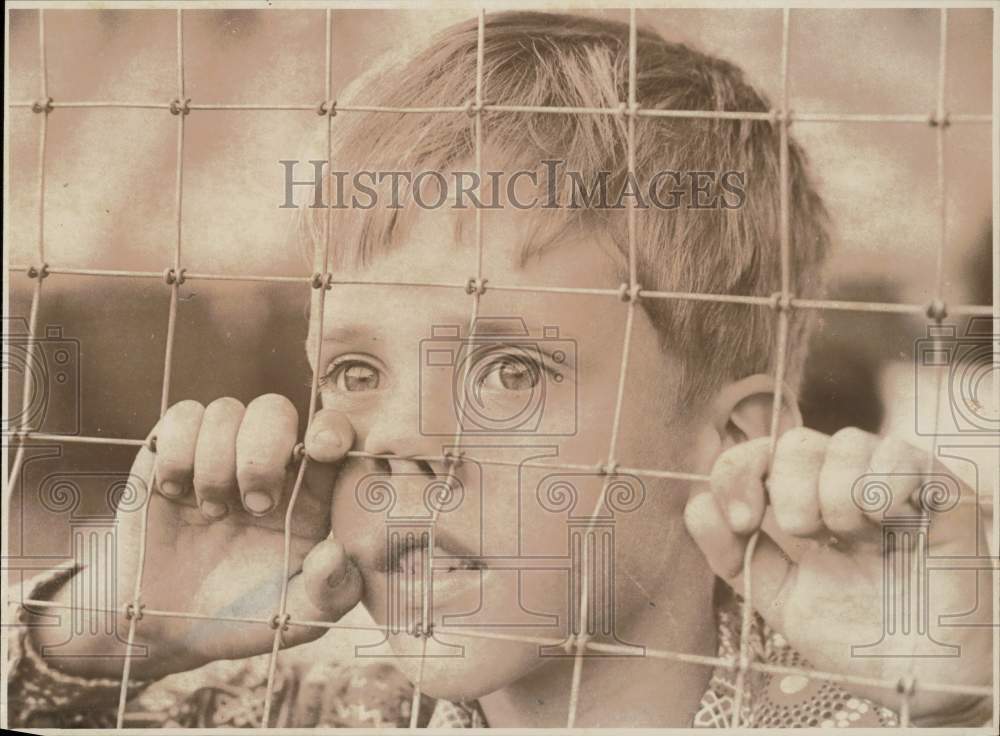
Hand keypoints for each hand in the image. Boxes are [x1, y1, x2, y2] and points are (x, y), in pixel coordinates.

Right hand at [34, 395, 362, 679]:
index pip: (331, 434)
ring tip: (211, 513)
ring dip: (216, 462)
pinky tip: (174, 493)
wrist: (164, 628)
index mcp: (309, 493)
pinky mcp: (171, 455)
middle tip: (255, 506)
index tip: (322, 450)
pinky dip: (178, 450)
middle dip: (264, 452)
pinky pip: (182, 417)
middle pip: (275, 409)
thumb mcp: (297, 620)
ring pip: (227, 410)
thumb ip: (330, 592)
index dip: (332, 429)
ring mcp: (218, 455)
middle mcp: (266, 464)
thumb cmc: (243, 618)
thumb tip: (336, 552)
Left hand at [684, 427, 991, 719]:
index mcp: (802, 504)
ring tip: (855, 538)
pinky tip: (890, 523)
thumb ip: (733, 555)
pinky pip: (900, 453)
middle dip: (788, 488)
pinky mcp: (940, 491)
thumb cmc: (851, 639)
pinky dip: (883, 484)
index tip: (742, 520)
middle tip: (806, 533)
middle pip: (796, 442)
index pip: (758, 455)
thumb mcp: (778, 599)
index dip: (737, 473)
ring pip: (846, 441)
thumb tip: (698, 505)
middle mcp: (844, 486)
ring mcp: (891, 484)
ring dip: (836, 494)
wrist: (915, 679)